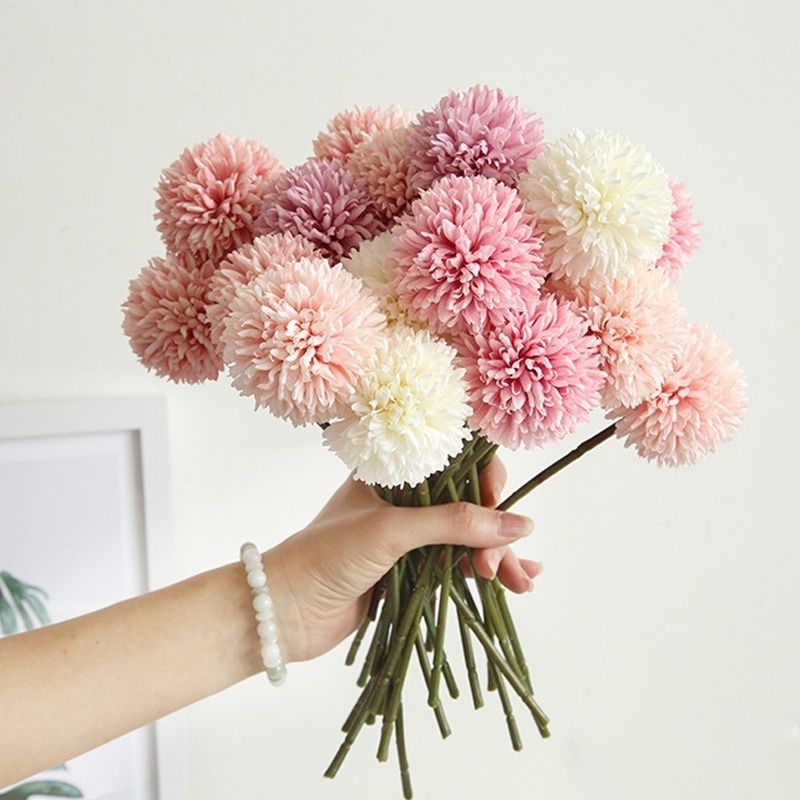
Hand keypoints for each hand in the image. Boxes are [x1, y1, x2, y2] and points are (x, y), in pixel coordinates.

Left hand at [263, 458, 541, 662]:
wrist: (285, 612)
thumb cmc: (326, 556)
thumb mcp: (391, 530)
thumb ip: (454, 524)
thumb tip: (518, 524)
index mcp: (394, 471)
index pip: (454, 459)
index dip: (484, 477)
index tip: (499, 503)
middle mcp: (405, 498)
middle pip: (468, 501)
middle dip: (493, 528)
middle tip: (499, 562)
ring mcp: (410, 535)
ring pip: (468, 536)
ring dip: (497, 555)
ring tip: (520, 582)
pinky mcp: (413, 569)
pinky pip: (459, 564)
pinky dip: (487, 570)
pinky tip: (518, 579)